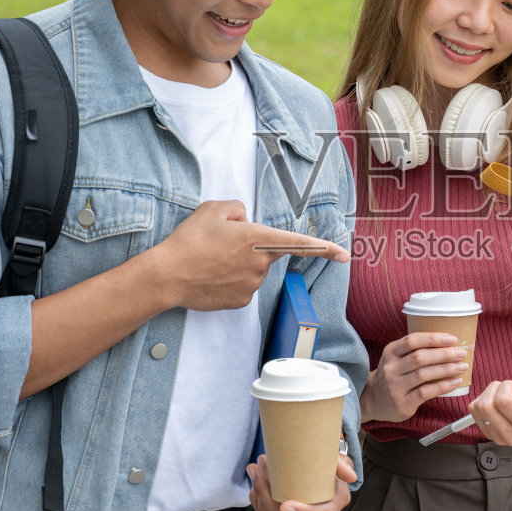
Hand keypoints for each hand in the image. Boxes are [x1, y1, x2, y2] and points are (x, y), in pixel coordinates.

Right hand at [154, 200, 348, 311]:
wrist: (168, 275)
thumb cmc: (189, 240)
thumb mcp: (213, 209)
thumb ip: (237, 208)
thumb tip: (245, 221)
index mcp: (257, 238)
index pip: (298, 243)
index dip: (324, 248)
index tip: (344, 255)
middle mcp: (260, 264)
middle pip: (265, 252)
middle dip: (249, 248)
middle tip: (218, 245)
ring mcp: (252, 285)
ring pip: (253, 270)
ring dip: (238, 265)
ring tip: (210, 261)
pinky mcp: (241, 302)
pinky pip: (243, 286)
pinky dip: (230, 281)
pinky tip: (211, 277)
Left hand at [247, 453, 355, 510]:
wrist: (318, 471)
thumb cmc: (329, 466)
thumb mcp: (339, 462)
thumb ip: (343, 466)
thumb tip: (350, 477)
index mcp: (333, 507)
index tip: (285, 505)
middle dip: (268, 493)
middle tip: (259, 467)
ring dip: (259, 492)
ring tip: (255, 468)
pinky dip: (256, 499)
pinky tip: (254, 482)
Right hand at [360, 333, 469, 422]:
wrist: (373, 400)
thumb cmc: (393, 375)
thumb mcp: (396, 358)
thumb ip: (414, 351)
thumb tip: (448, 344)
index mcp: (390, 352)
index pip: (412, 341)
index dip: (433, 338)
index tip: (452, 339)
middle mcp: (391, 368)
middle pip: (420, 357)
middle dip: (444, 354)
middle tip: (461, 353)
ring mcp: (395, 386)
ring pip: (423, 374)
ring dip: (446, 369)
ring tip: (462, 367)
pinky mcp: (402, 403)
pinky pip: (425, 392)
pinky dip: (443, 386)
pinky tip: (455, 382)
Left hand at [468, 379, 511, 445]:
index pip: (503, 402)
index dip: (508, 387)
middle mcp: (510, 436)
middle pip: (485, 406)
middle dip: (496, 388)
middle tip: (511, 390)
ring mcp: (497, 436)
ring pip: (477, 407)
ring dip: (489, 393)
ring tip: (507, 396)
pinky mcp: (488, 432)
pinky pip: (474, 410)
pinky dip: (484, 399)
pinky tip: (499, 402)